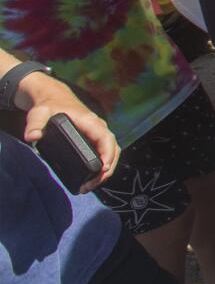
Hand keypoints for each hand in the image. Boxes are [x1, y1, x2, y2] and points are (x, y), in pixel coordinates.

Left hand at [16, 71, 118, 189]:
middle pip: (113, 148)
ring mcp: (97, 133)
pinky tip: (91, 177)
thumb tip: (32, 137)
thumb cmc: (49, 106)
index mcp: (89, 121)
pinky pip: (104, 152)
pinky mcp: (93, 138)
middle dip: (107, 169)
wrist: (54, 98)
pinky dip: (101, 166)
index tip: (102, 169)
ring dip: (105, 170)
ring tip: (89, 185)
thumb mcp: (39, 113)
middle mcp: (98, 127)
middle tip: (90, 185)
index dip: (108, 154)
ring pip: (111, 152)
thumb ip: (35, 124)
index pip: (106, 138)